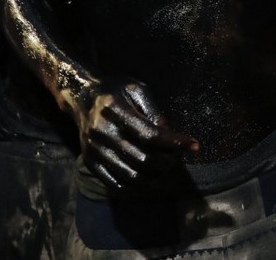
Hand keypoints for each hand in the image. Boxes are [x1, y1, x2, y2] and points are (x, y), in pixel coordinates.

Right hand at [72, 78, 198, 190]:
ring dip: (155, 177)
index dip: (175, 143)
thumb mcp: (136, 88)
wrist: (81, 97)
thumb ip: (154, 111)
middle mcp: (101, 131)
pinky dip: (138, 186)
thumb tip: (170, 136)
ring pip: (132, 176)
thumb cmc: (115, 90)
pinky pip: (117, 183)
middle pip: (143, 159)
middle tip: (176, 157)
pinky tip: (149, 177)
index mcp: (114, 109)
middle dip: (168, 162)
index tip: (194, 145)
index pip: (150, 134)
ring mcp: (93, 150)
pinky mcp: (89, 162)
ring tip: (165, 168)